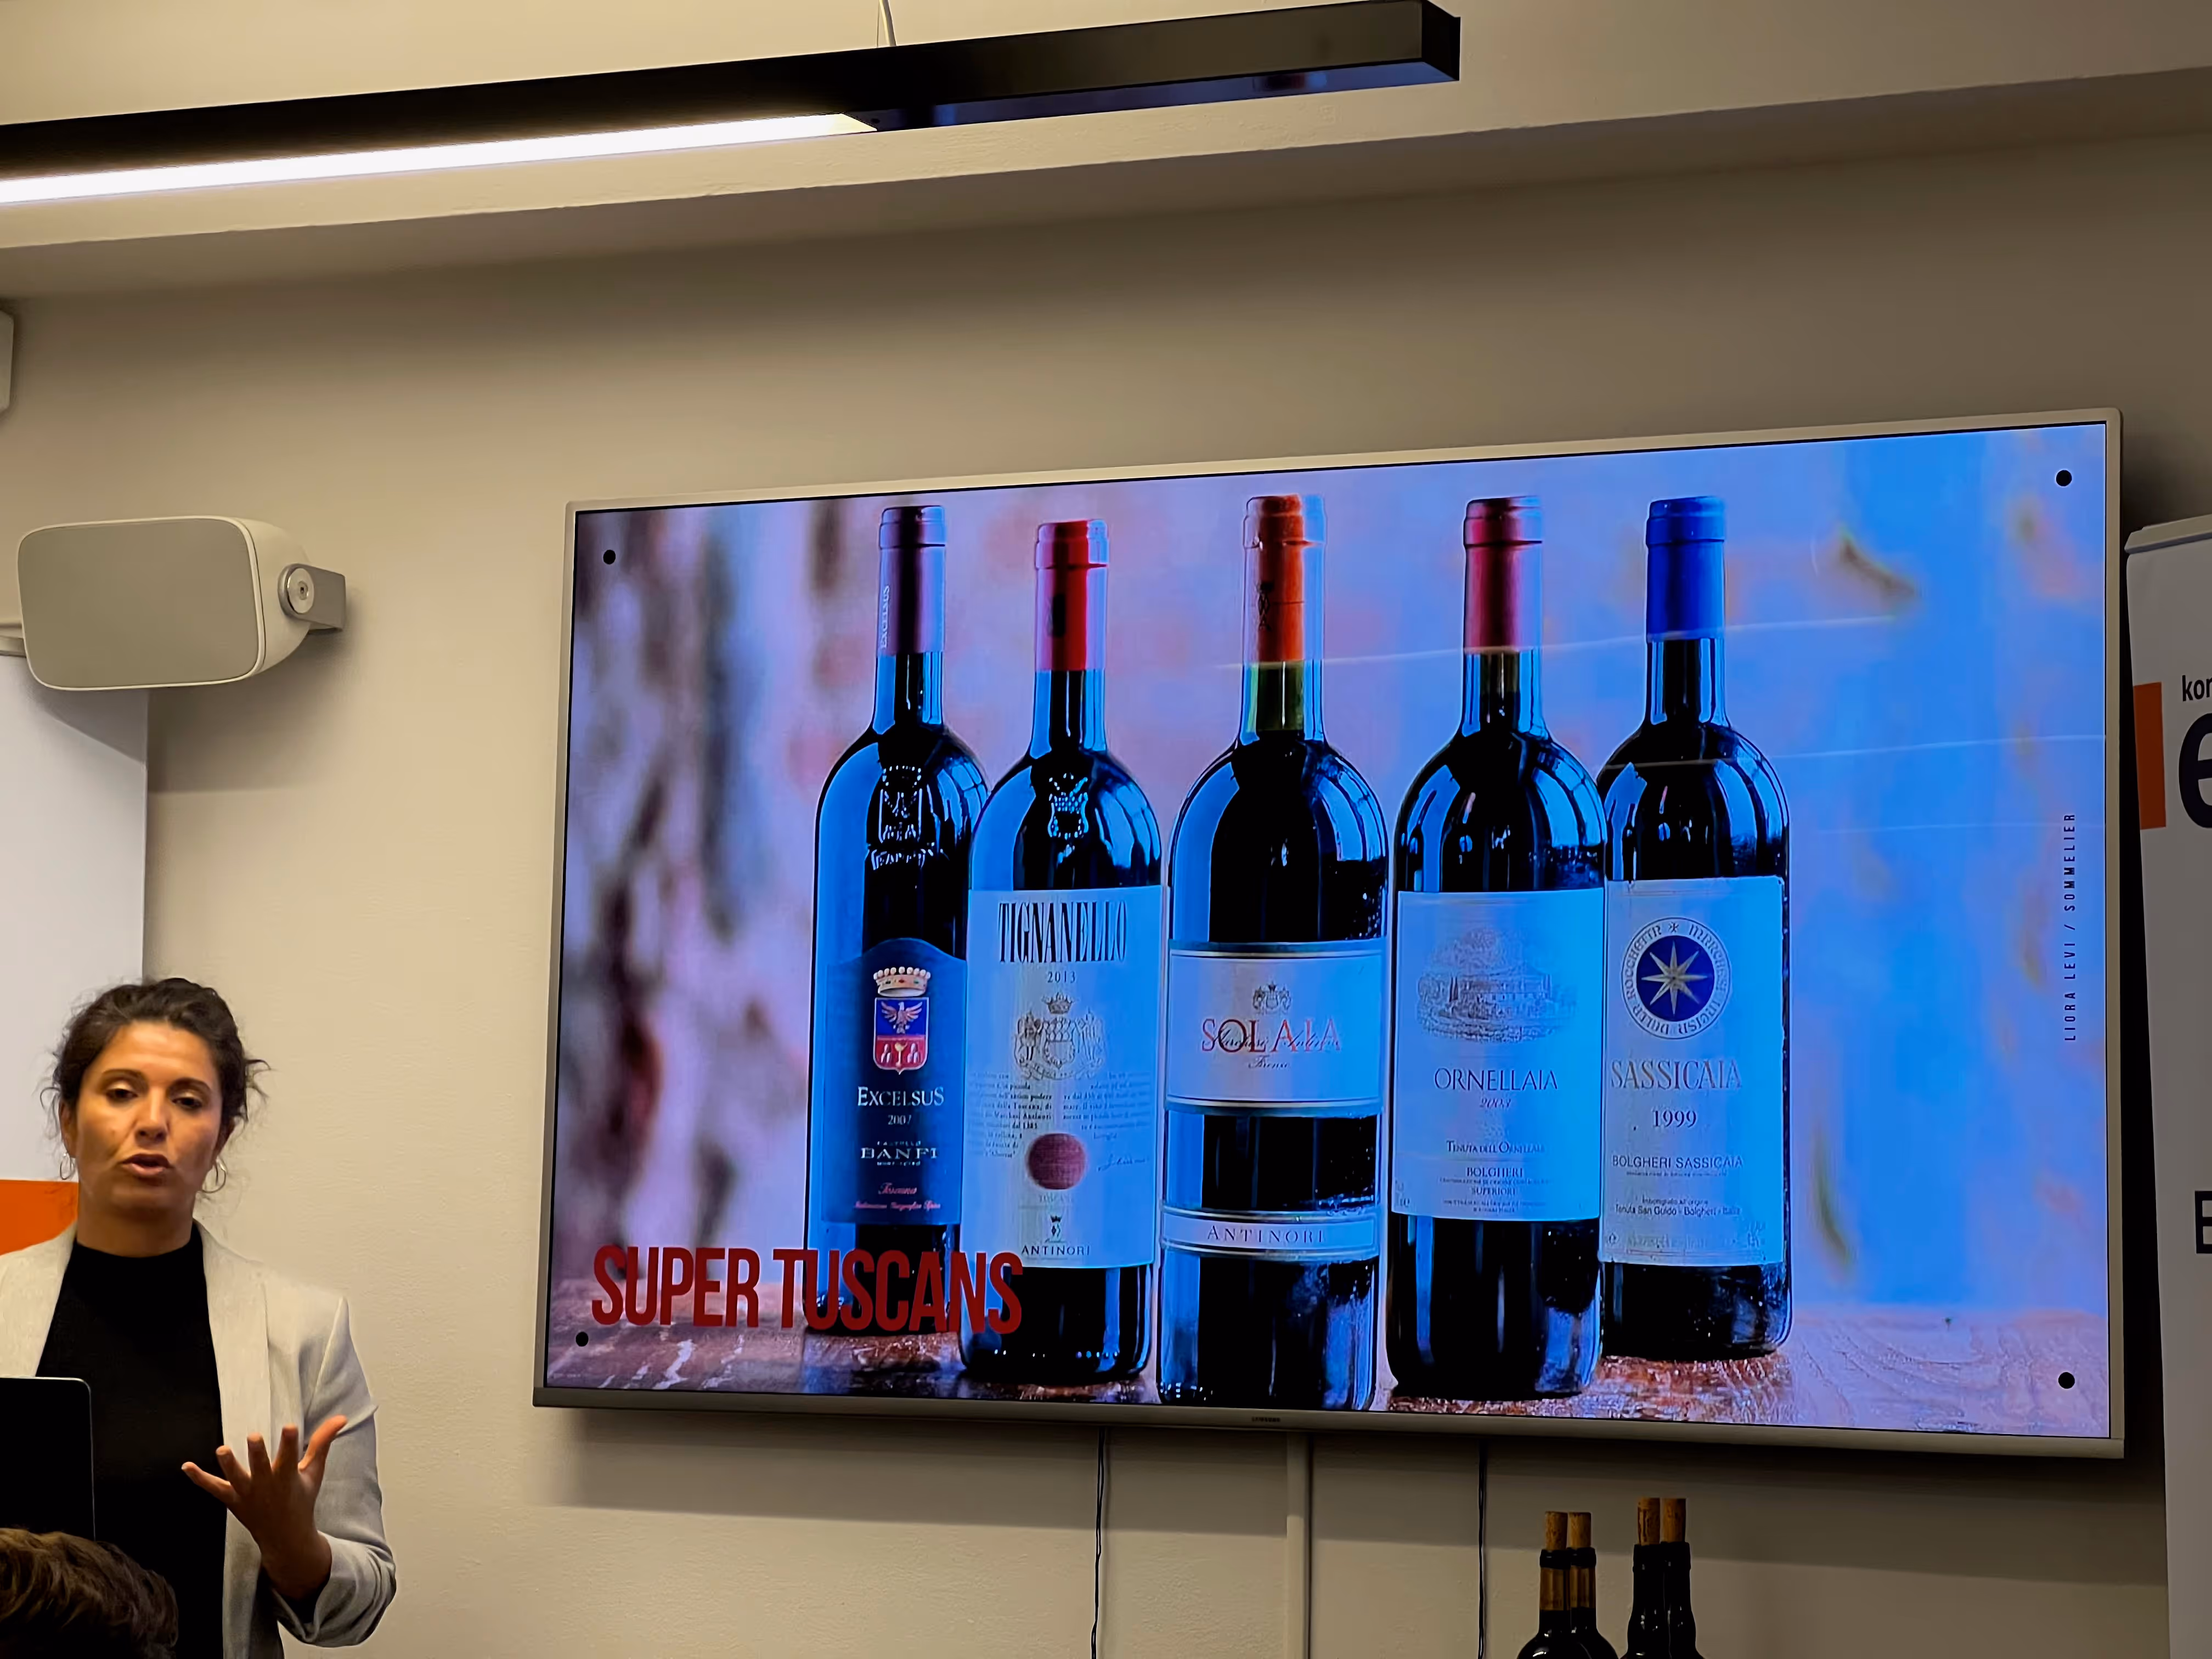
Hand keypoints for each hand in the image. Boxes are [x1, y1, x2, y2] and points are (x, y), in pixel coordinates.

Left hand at [184, 1415, 345, 1603]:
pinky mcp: (232, 1500)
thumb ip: (323, 1443)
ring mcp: (247, 1495)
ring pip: (235, 1479)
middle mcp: (266, 1487)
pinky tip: (186, 1466)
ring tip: (221, 1449)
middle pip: (260, 1468)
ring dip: (228, 1465)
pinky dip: (199, 1478)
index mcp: (288, 1479)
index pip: (290, 1457)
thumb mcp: (314, 1473)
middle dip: (257, 1454)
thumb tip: (341, 1418)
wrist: (285, 1537)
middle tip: (254, 1436)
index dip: (289, 1442)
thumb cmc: (301, 1499)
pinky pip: (213, 1489)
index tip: (290, 1426)